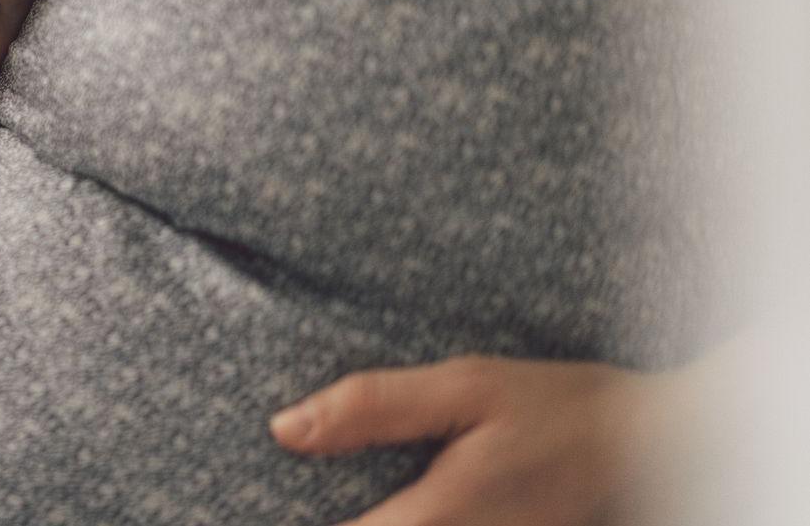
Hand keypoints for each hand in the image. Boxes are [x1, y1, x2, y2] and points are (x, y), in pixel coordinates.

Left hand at [270, 355, 666, 525]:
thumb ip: (373, 409)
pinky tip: (375, 495)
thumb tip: (284, 430)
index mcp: (438, 520)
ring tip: (309, 494)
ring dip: (361, 514)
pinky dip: (394, 515)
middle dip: (316, 515)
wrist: (659, 445)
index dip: (280, 522)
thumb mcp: (467, 387)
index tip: (240, 505)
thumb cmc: (562, 408)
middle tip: (257, 498)